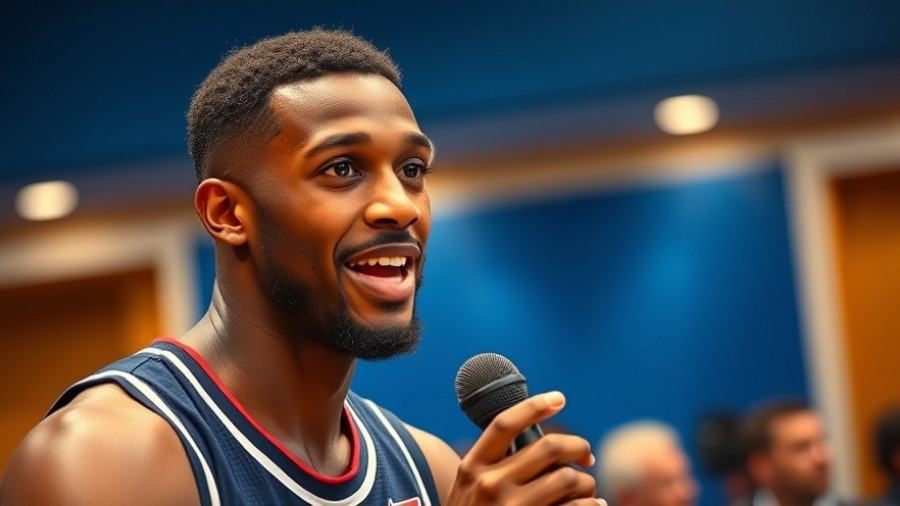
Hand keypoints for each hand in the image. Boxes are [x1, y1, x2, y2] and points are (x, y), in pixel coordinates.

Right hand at [445, 391, 603, 505]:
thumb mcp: (468, 488)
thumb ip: (492, 465)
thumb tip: (540, 443)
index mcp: (472, 467)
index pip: (505, 424)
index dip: (534, 406)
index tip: (559, 398)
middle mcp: (489, 484)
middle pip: (547, 447)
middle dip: (577, 446)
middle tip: (586, 456)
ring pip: (568, 477)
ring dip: (586, 481)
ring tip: (586, 488)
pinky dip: (592, 504)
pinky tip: (594, 505)